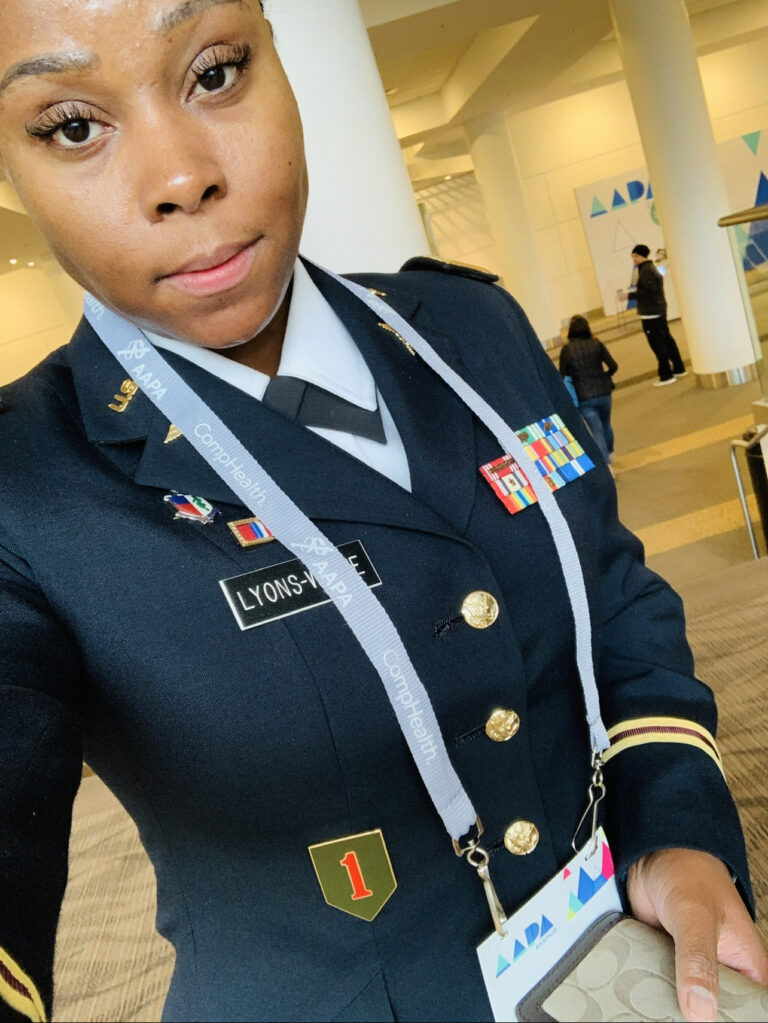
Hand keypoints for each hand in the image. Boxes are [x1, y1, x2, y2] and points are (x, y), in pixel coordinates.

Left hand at [628, 848, 767, 1021]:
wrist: (653, 853)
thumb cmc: (687, 873)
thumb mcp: (696, 917)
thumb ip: (698, 960)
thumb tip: (700, 1009)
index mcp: (748, 968)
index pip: (748, 1013)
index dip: (728, 1021)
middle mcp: (723, 973)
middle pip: (714, 1014)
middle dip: (693, 1017)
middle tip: (669, 1017)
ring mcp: (693, 971)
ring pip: (685, 1005)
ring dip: (668, 1006)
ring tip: (652, 1011)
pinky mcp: (667, 965)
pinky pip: (661, 989)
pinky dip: (651, 991)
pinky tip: (640, 996)